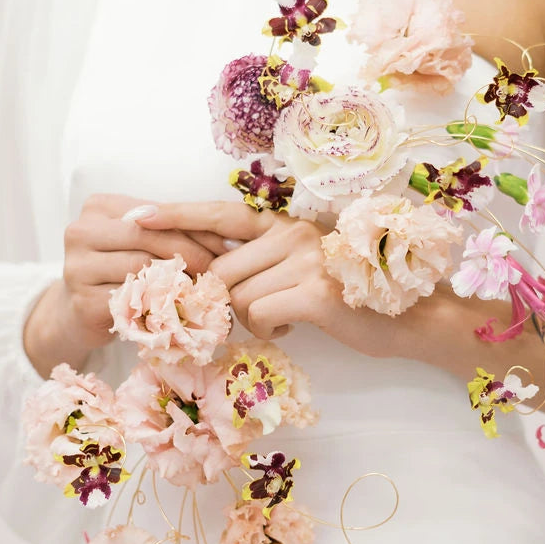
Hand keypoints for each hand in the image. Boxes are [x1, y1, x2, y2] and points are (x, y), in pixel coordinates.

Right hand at [24, 192, 229, 373]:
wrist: (77, 314)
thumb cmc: (119, 272)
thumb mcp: (139, 242)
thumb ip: (171, 232)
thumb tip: (229, 237)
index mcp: (98, 207)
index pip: (155, 212)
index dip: (194, 228)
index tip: (229, 244)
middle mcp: (80, 231)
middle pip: (147, 236)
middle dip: (191, 253)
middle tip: (222, 270)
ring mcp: (76, 267)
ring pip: (141, 267)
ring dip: (179, 280)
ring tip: (207, 289)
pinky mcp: (81, 302)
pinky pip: (132, 299)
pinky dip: (161, 304)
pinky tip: (182, 309)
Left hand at [133, 200, 415, 359]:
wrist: (410, 318)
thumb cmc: (351, 297)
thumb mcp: (300, 270)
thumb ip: (258, 266)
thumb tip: (209, 280)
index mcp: (284, 225)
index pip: (220, 213)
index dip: (176, 216)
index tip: (134, 217)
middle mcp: (292, 233)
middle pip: (220, 270)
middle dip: (226, 300)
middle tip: (261, 311)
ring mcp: (304, 259)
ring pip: (236, 298)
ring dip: (252, 320)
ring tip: (288, 317)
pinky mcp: (314, 291)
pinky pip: (259, 315)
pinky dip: (270, 330)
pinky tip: (295, 327)